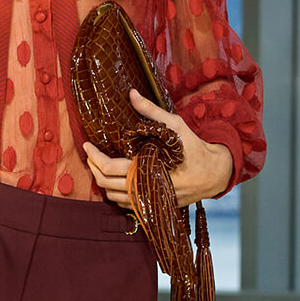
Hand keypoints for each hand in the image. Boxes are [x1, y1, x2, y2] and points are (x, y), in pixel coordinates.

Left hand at [84, 89, 232, 208]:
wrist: (213, 174)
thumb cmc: (194, 148)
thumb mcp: (174, 125)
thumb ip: (151, 111)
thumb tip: (132, 93)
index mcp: (146, 169)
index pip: (108, 168)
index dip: (93, 156)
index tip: (86, 145)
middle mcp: (144, 189)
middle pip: (105, 185)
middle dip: (92, 168)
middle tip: (89, 154)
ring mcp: (147, 201)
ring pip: (112, 197)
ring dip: (102, 182)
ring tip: (99, 165)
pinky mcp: (152, 206)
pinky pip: (124, 205)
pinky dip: (115, 192)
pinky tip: (115, 179)